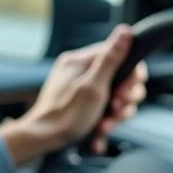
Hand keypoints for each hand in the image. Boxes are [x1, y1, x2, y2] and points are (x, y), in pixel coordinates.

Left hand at [0, 25, 148, 164]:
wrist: (41, 141)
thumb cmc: (65, 115)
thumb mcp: (93, 86)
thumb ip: (111, 59)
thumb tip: (124, 30)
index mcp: (80, 62)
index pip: (118, 55)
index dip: (131, 75)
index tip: (127, 92)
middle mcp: (79, 72)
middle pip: (119, 79)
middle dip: (123, 100)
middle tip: (116, 110)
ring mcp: (79, 90)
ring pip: (112, 99)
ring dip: (114, 116)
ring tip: (105, 126)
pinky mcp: (79, 107)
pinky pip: (101, 112)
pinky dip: (103, 124)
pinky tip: (98, 135)